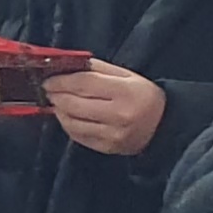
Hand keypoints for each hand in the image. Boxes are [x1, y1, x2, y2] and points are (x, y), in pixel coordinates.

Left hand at [45, 60, 168, 156]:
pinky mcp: (107, 148)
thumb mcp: (128, 75)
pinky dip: (68, 125)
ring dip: (59, 111)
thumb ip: (98, 69)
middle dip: (56, 95)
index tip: (48, 79)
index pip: (84, 84)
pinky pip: (78, 136)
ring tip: (57, 102)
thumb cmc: (143, 95)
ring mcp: (112, 135)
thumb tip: (68, 65)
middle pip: (74, 104)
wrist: (164, 125)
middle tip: (49, 89)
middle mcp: (118, 115)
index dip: (61, 81)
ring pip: (72, 122)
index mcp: (125, 92)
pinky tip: (67, 116)